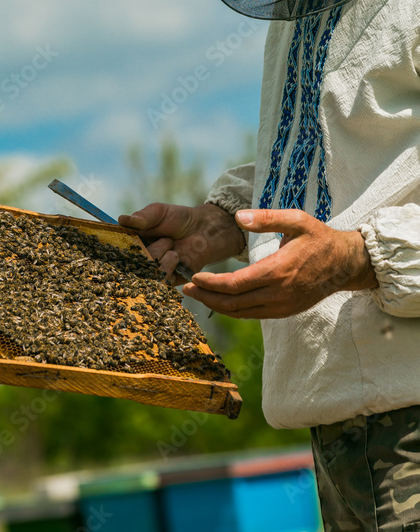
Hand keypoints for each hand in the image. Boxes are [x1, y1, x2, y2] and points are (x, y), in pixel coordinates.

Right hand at [118, 202, 244, 284]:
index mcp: (134, 242)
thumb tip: (122, 219)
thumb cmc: (180, 218)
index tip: (129, 243)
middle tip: (167, 240)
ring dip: (160, 261)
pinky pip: (159, 283)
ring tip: (174, 250)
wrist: (206, 229)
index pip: (119, 249)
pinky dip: (167, 271)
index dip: (120, 249)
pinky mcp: (168, 281)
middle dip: (149, 252)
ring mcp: (154, 270)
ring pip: (146, 274)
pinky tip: (177, 259)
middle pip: (132, 264)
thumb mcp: (159, 212)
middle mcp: (141, 258)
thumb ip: (142, 216)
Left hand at [182, 208, 376, 318]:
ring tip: (198, 295)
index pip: (235, 284)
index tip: (193, 278)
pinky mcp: (285, 311)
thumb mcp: (297, 220)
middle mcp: (278, 293)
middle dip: (206, 297)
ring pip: (241, 312)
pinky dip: (233, 309)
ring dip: (217, 306)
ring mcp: (282, 306)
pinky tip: (221, 300)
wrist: (345, 264)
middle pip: (233, 303)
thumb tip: (238, 217)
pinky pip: (253, 314)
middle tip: (186, 288)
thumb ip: (267, 218)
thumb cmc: (319, 238)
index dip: (211, 284)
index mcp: (278, 271)